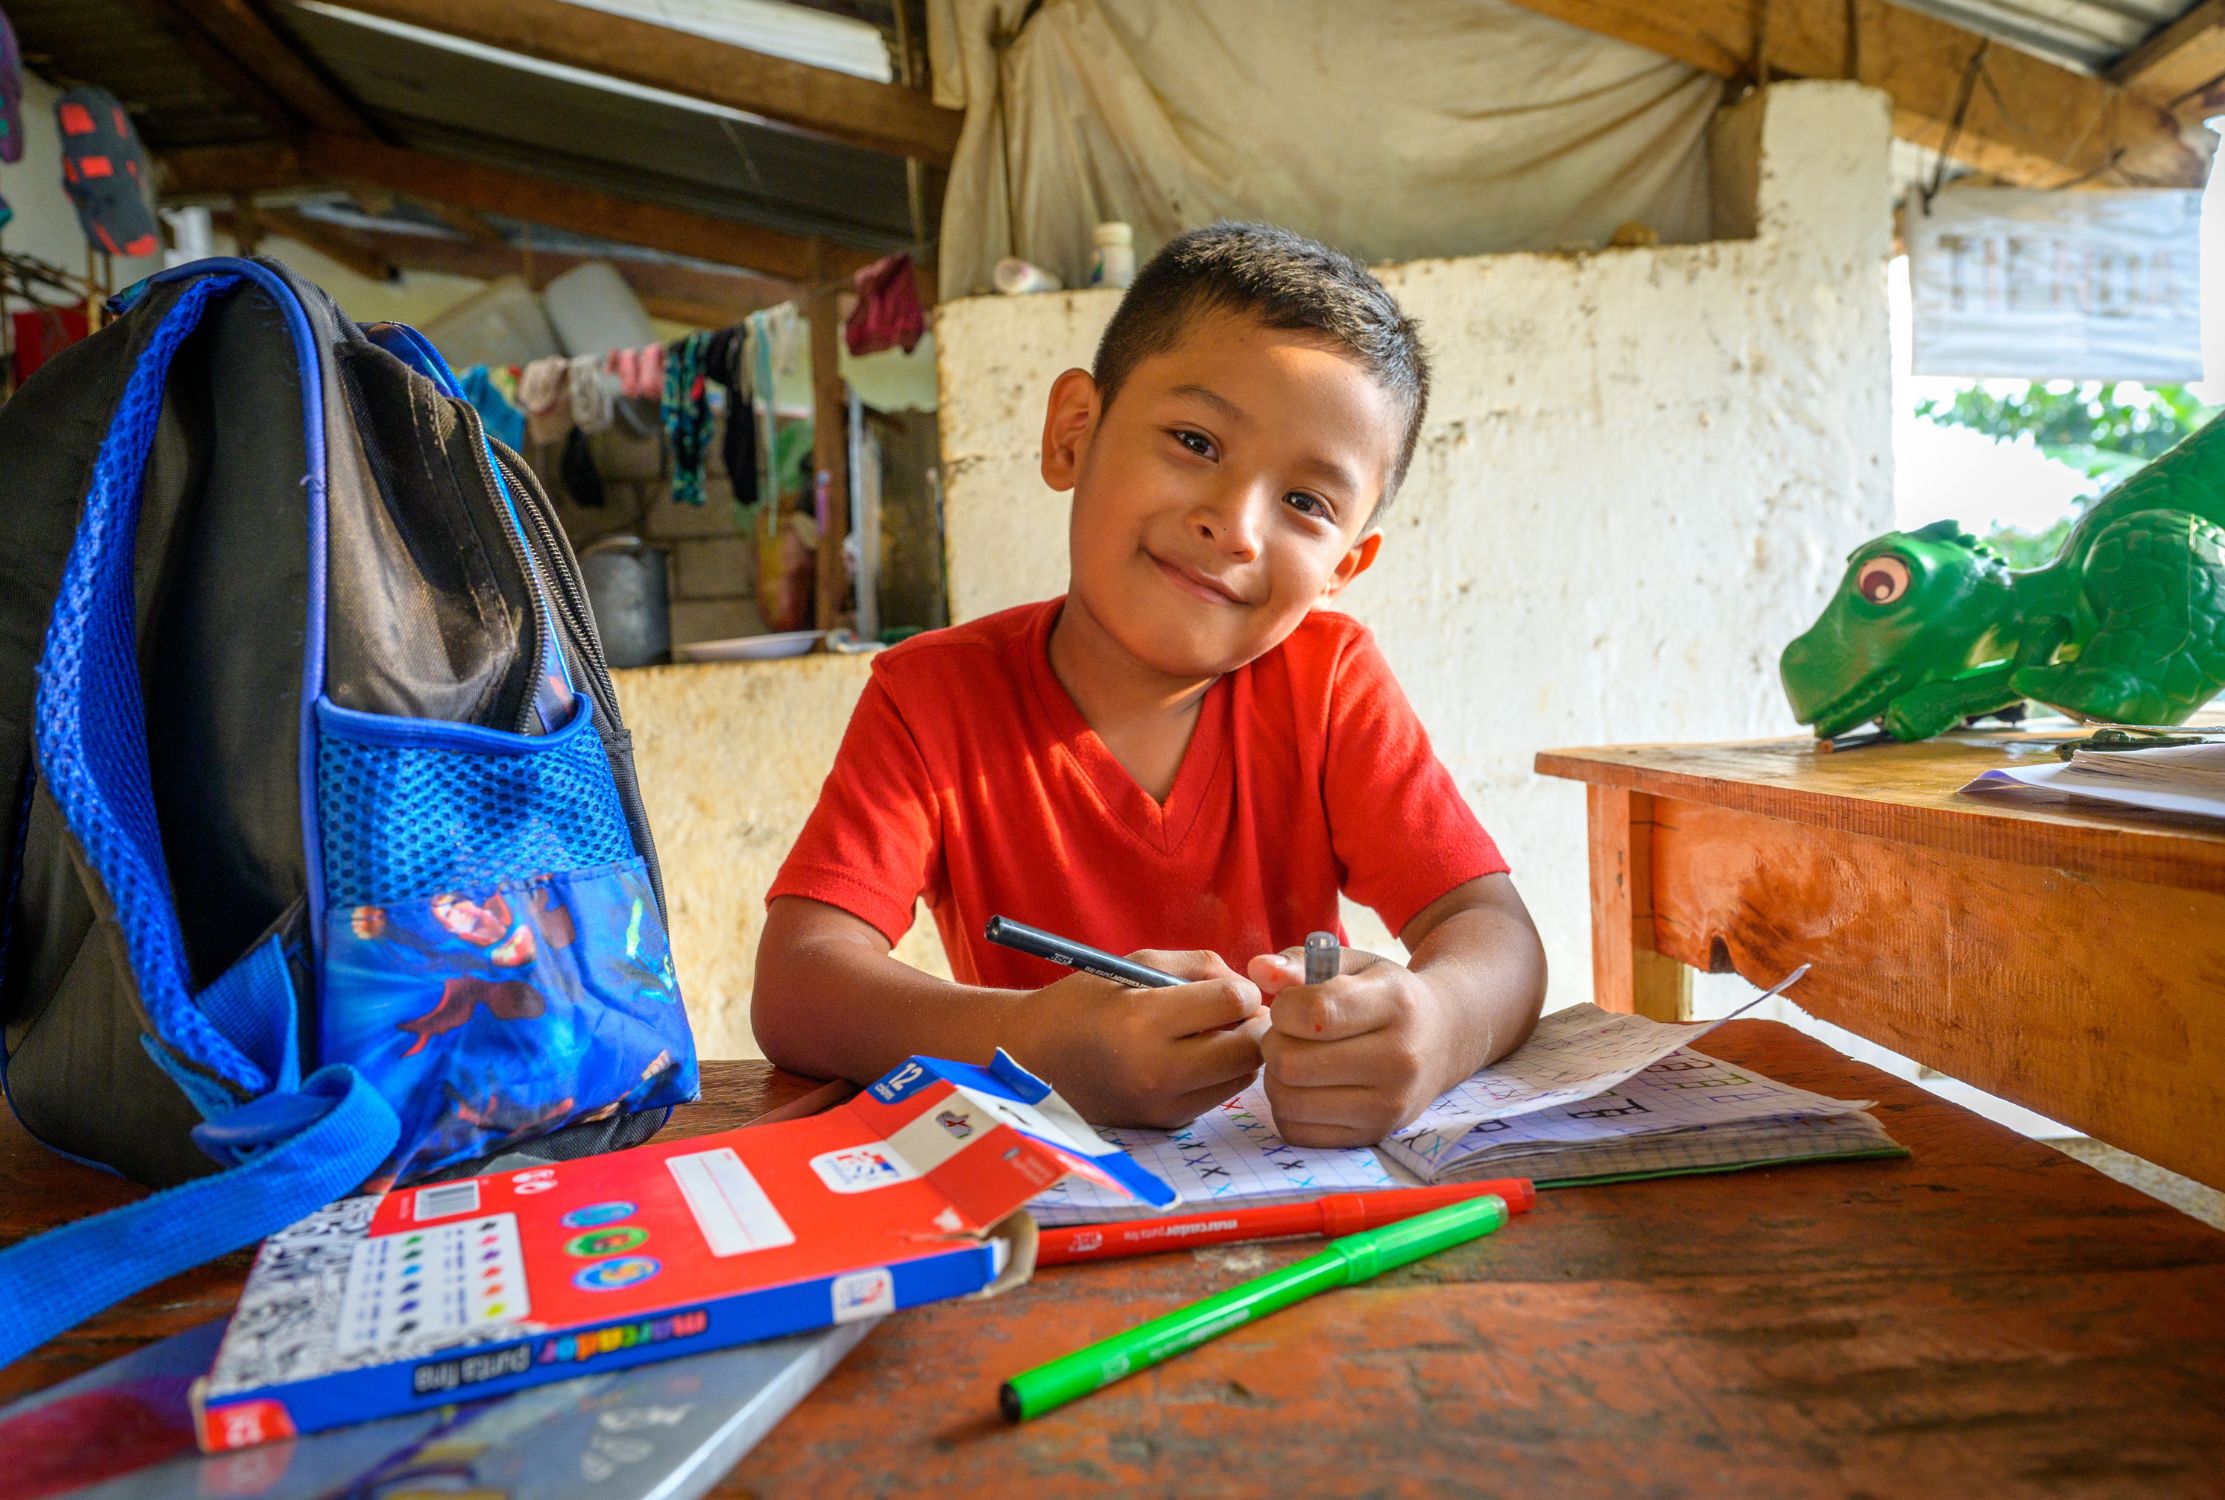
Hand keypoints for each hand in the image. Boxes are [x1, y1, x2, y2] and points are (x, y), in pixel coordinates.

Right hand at [1007, 950, 1266, 1129]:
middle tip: (1237, 1012)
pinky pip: (1217, 1096)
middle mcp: (1156, 1069)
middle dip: (1253, 1025)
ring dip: (1241, 1052)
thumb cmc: (1084, 1002)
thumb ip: (1199, 967)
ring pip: (1241, 1077)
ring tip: (1214, 1033)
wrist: (1034, 1058)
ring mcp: (1162, 1103)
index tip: (1231, 988)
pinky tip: (1194, 1058)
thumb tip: (1249, 986)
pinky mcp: (1165, 1123)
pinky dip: (1219, 1075)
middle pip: (1248, 1050)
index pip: (1233, 1003)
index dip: (1245, 990)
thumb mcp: (1136, 963)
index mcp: (1143, 1021)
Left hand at [1250, 945, 1451, 1147]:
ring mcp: (1388, 1106)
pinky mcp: (1372, 1136)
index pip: (1315, 1013)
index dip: (1284, 1006)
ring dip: (1276, 1077)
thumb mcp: (1353, 965)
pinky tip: (1305, 1086)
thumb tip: (1256, 970)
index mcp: (1397, 1005)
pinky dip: (1287, 1108)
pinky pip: (1295, 1130)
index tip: (1291, 1004)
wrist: (1441, 1039)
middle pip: (1292, 1062)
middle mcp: (1400, 1060)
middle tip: (1288, 1033)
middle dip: (1274, 1042)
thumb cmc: (1385, 996)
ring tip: (1295, 1056)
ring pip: (1288, 1100)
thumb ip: (1302, 962)